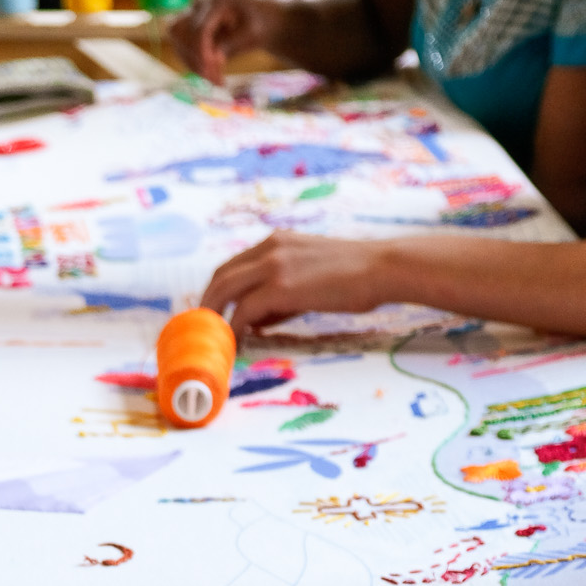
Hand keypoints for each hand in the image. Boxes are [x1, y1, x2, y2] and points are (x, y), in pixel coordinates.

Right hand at [169, 0, 273, 83]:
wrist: (265, 20)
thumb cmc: (262, 26)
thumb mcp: (250, 36)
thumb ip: (230, 45)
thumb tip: (212, 58)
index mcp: (215, 1)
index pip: (197, 30)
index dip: (202, 55)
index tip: (214, 75)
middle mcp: (199, 3)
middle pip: (178, 32)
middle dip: (193, 58)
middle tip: (213, 79)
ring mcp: (194, 13)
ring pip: (177, 40)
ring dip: (191, 63)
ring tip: (215, 79)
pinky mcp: (192, 26)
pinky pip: (182, 47)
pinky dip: (194, 64)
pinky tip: (213, 75)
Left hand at [201, 232, 392, 340]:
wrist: (382, 268)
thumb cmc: (355, 278)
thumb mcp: (310, 278)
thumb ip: (280, 296)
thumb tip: (254, 322)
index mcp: (276, 242)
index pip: (233, 265)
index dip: (218, 291)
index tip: (213, 314)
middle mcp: (269, 248)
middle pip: (221, 276)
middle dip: (207, 304)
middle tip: (203, 331)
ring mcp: (273, 264)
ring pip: (224, 289)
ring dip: (213, 316)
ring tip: (211, 341)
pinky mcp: (281, 286)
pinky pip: (244, 310)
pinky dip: (234, 328)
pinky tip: (235, 343)